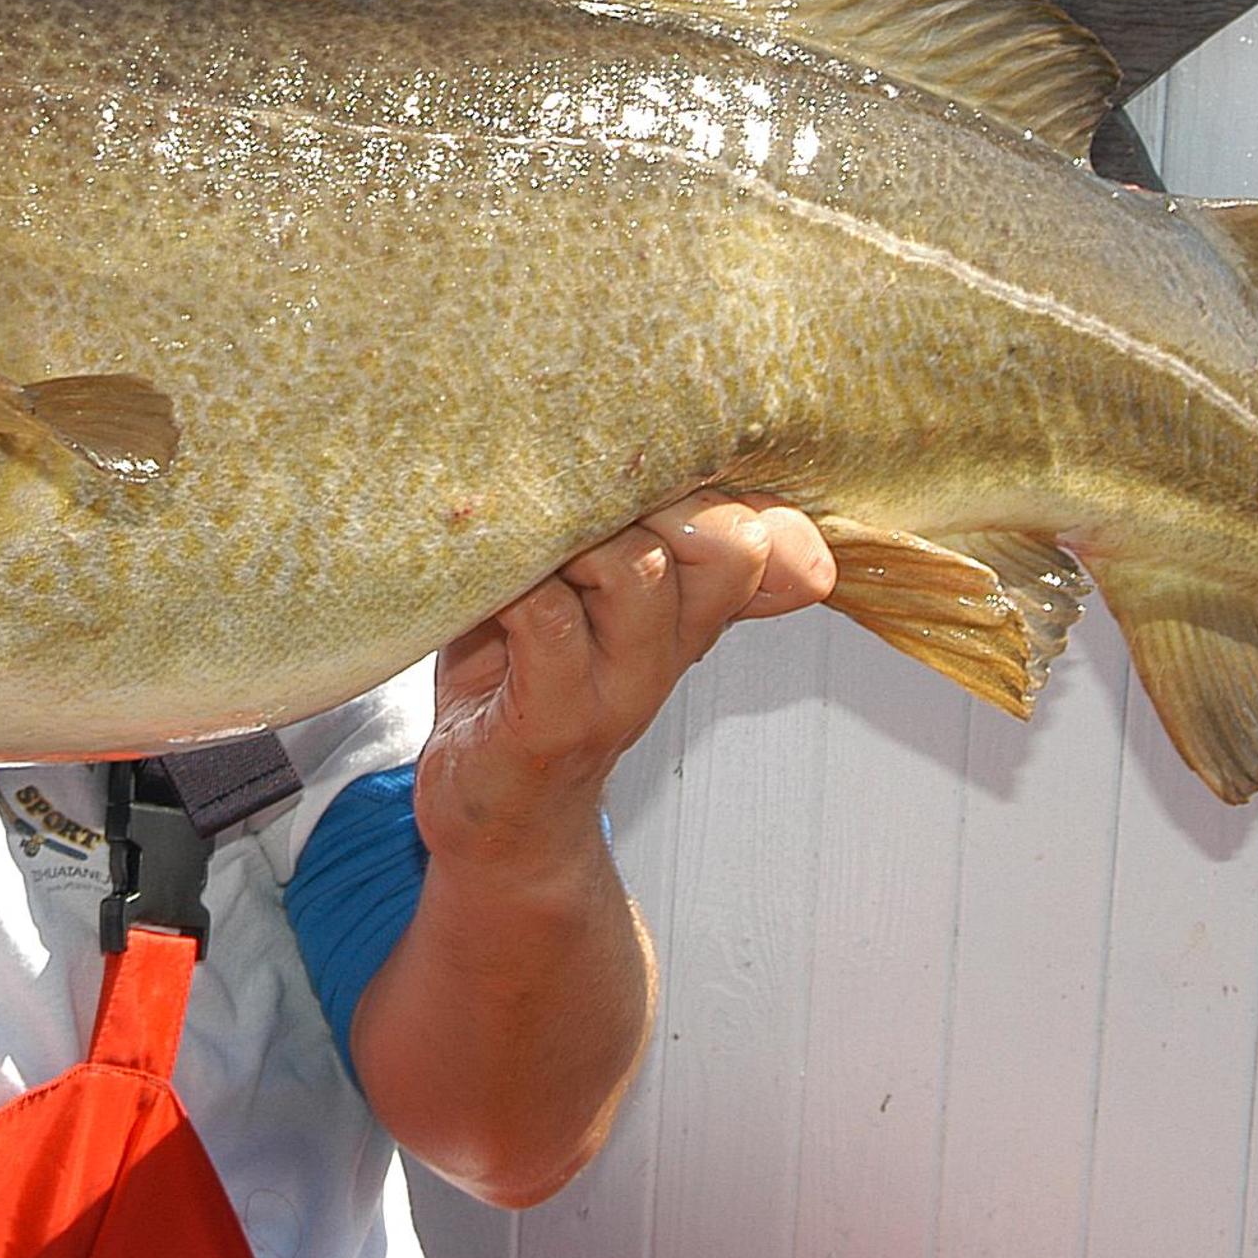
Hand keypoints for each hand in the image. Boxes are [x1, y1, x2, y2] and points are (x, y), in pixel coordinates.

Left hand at [413, 498, 835, 869]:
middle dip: (650, 492)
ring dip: (569, 535)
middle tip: (572, 495)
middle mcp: (673, 646)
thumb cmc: (519, 676)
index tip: (648, 459)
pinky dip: (514, 586)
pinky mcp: (555, 721)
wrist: (491, 816)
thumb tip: (629, 442)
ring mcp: (620, 689)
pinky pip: (550, 619)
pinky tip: (485, 588)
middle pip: (726, 543)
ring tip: (519, 542)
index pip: (773, 537)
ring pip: (636, 569)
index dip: (730, 486)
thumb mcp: (579, 590)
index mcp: (689, 608)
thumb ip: (615, 525)